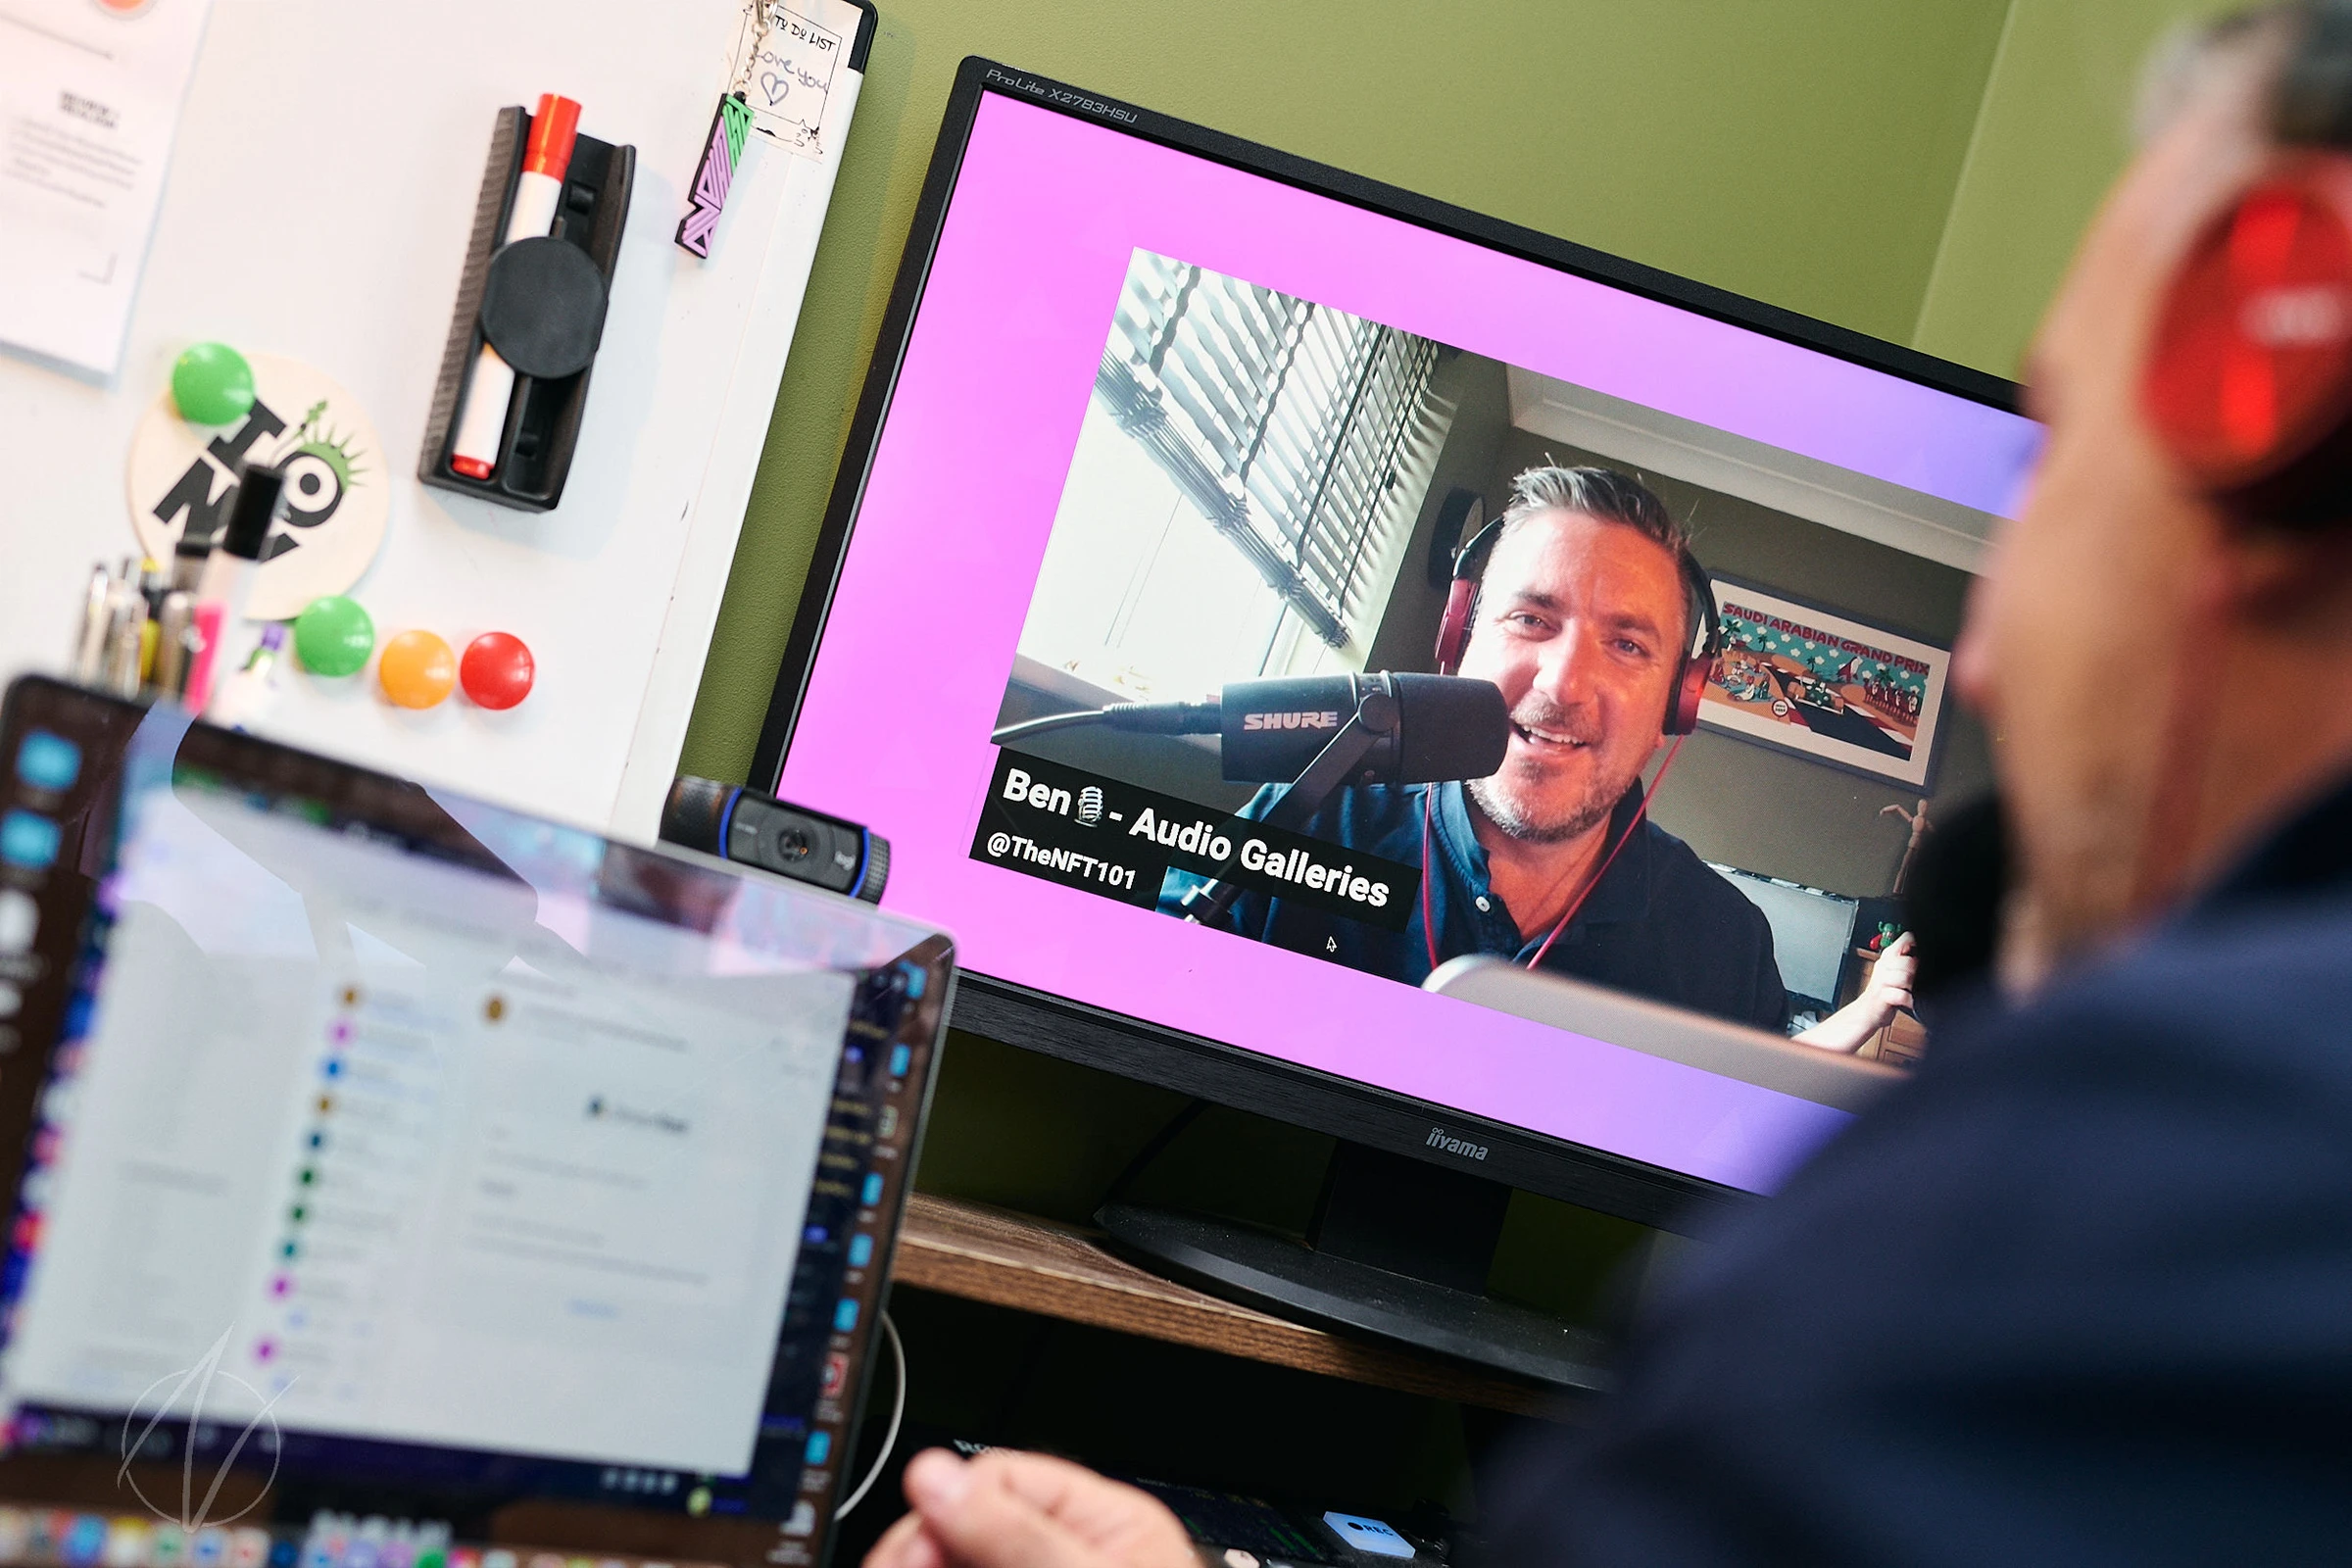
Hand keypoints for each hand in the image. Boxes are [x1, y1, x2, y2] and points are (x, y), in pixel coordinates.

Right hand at [865, 1448, 1197, 1567]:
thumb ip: (1018, 1534)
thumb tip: (936, 1476)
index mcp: (1109, 1521)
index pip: (1003, 1478)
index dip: (947, 1509)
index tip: (912, 1552)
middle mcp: (1077, 1548)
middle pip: (969, 1524)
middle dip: (924, 1545)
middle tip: (890, 1566)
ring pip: (958, 1553)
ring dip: (919, 1557)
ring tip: (892, 1565)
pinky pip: (968, 1566)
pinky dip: (931, 1566)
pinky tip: (910, 1567)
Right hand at [1793, 932, 1915, 1053]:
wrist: (1864, 1014)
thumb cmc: (1882, 995)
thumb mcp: (1894, 973)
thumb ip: (1907, 961)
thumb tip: (1923, 954)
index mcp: (1888, 957)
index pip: (1907, 939)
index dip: (1916, 945)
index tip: (1917, 956)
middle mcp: (1883, 966)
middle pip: (1909, 961)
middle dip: (1915, 973)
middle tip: (1911, 982)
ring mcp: (1880, 981)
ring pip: (1905, 977)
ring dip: (1910, 987)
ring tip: (1907, 991)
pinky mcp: (1880, 996)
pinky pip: (1900, 995)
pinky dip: (1907, 1000)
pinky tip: (1906, 1002)